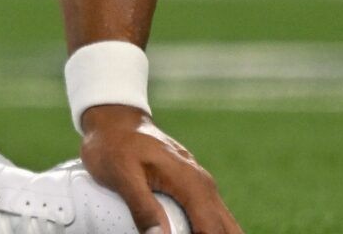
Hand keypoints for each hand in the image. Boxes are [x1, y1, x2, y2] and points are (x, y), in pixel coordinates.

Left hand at [79, 105, 241, 233]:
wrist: (115, 120)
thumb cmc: (115, 145)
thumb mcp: (122, 175)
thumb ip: (142, 207)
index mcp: (192, 184)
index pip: (211, 230)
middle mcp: (204, 186)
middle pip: (228, 229)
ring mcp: (201, 186)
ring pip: (224, 224)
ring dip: (214, 233)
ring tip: (186, 231)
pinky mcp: (194, 189)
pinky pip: (211, 217)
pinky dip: (207, 229)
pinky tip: (191, 231)